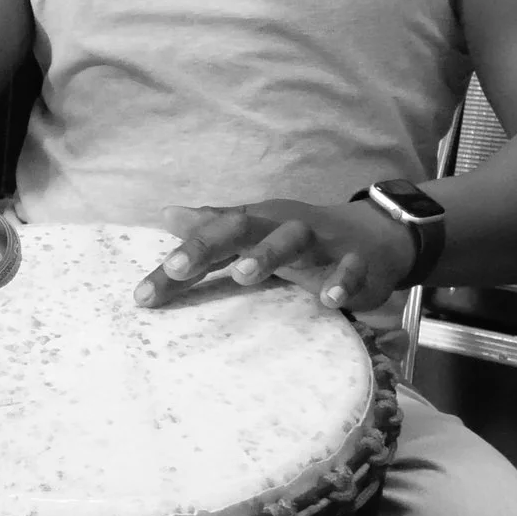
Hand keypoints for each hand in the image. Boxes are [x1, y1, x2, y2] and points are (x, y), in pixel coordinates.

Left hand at [136, 200, 417, 313]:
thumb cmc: (300, 238)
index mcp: (254, 222)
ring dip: (268, 254)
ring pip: (293, 239)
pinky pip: (349, 270)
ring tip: (244, 274)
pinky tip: (329, 301)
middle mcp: (281, 226)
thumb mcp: (256, 230)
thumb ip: (213, 228)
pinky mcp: (356, 262)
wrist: (373, 237)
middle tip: (178, 267)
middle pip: (241, 228)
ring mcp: (321, 242)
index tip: (143, 294)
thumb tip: (166, 215)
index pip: (208, 237)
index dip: (176, 262)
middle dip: (208, 245)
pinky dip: (340, 282)